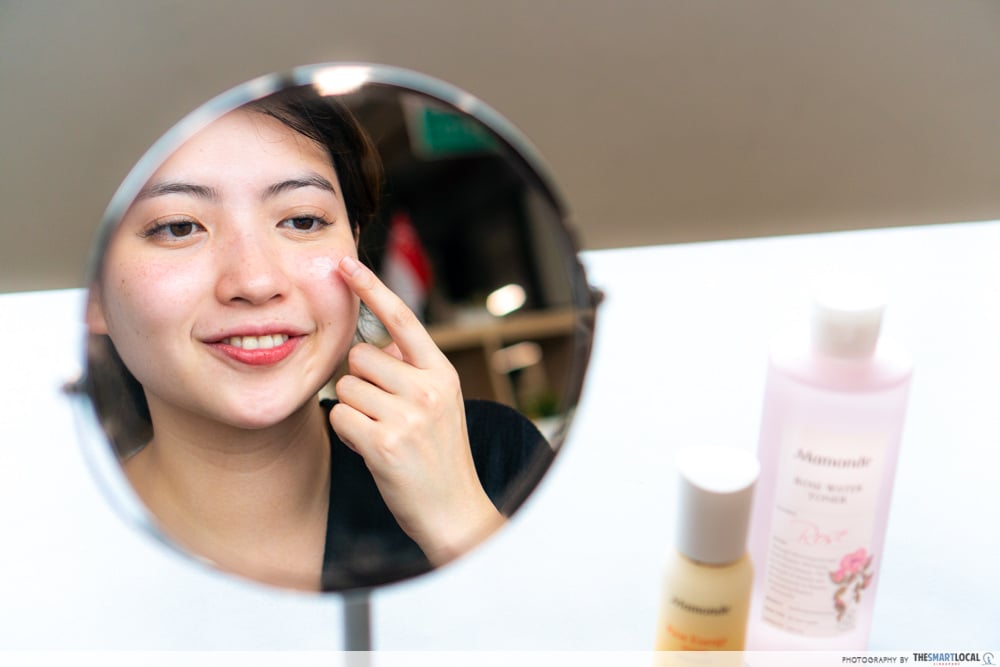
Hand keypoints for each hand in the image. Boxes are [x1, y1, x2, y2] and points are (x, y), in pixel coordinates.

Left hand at [330, 255, 503, 565]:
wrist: (453, 510)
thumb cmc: (438, 455)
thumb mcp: (440, 403)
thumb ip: (411, 370)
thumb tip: (376, 343)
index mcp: (443, 372)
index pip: (402, 319)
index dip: (372, 289)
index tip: (345, 264)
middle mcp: (429, 388)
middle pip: (360, 356)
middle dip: (359, 381)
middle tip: (382, 412)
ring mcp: (408, 415)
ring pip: (346, 387)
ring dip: (352, 409)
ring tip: (381, 433)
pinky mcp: (384, 442)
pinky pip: (338, 416)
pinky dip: (346, 433)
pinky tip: (371, 449)